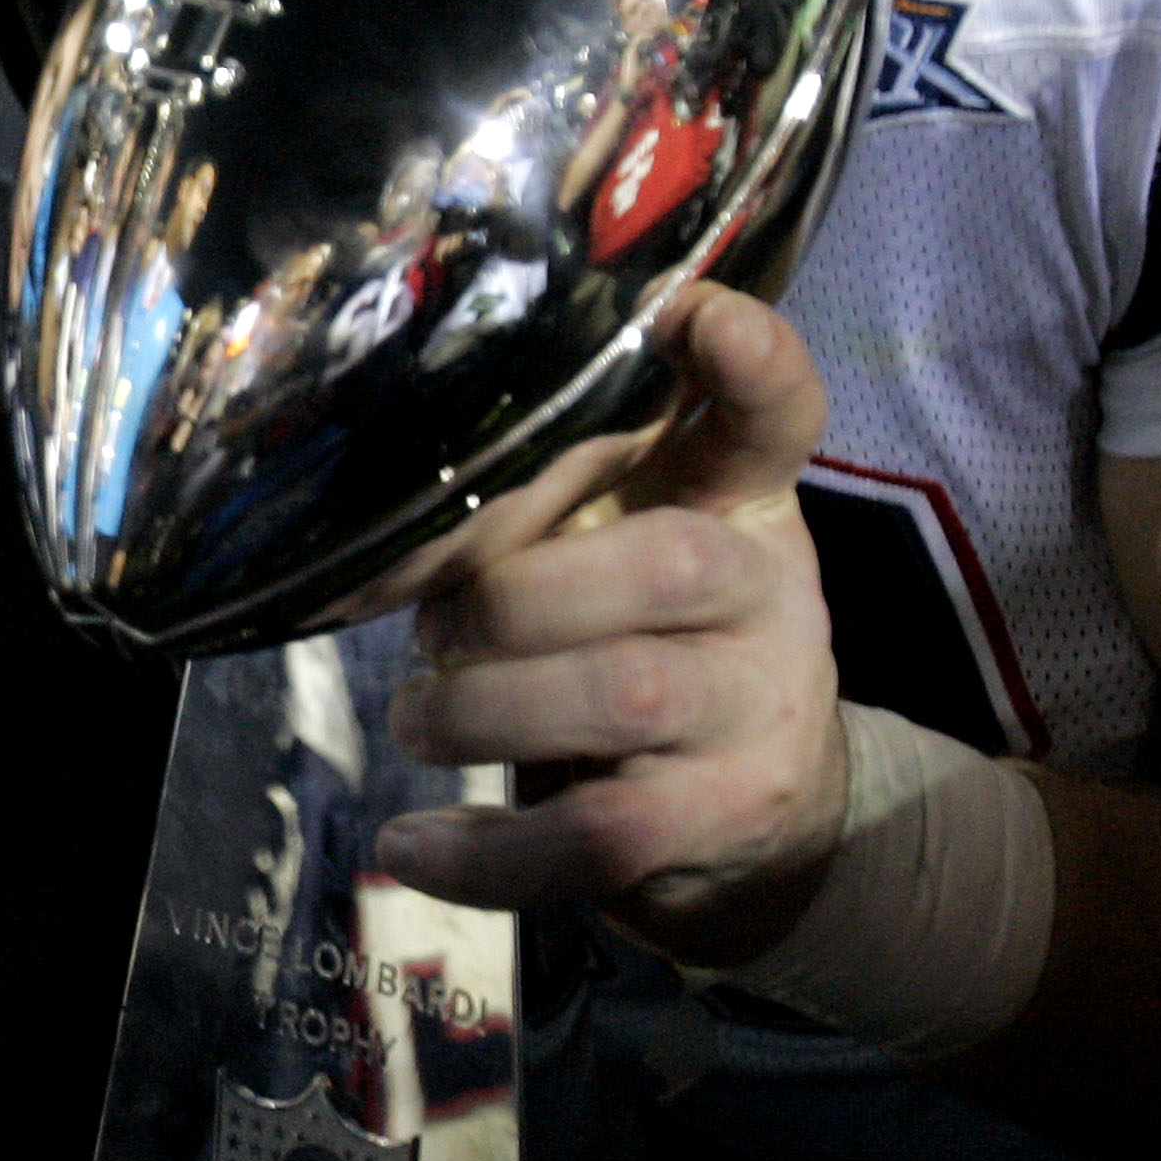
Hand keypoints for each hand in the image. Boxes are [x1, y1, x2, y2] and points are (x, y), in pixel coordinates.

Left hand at [378, 282, 845, 964]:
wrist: (760, 815)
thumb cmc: (650, 640)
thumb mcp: (627, 543)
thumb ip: (547, 504)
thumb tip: (383, 518)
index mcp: (743, 499)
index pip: (777, 411)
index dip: (749, 358)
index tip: (690, 312)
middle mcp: (771, 591)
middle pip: (669, 562)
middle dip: (516, 593)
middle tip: (435, 625)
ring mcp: (758, 711)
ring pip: (620, 695)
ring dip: (482, 709)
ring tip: (419, 717)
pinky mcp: (721, 821)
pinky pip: (593, 837)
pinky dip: (485, 849)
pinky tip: (413, 844)